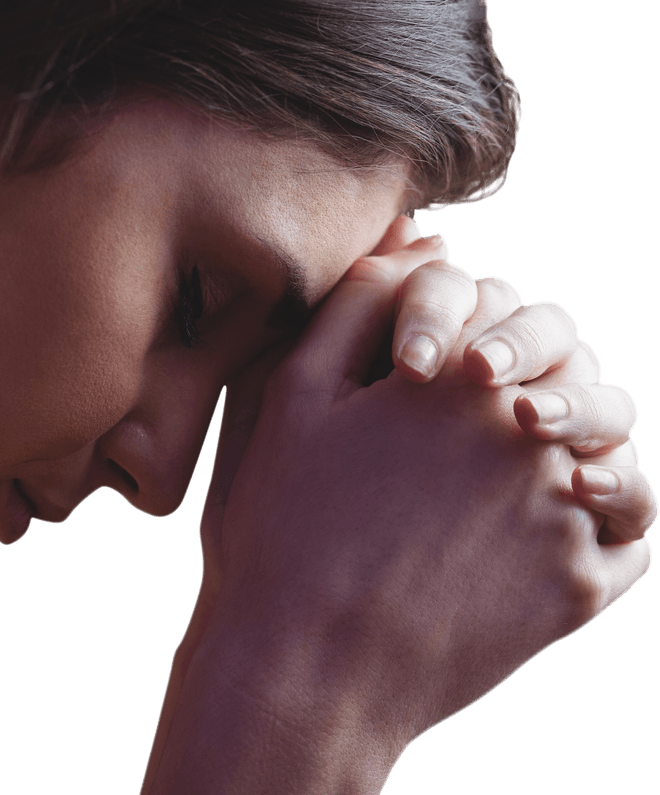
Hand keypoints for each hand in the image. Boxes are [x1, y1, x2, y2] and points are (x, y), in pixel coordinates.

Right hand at [142, 237, 652, 793]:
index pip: (505, 311)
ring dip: (583, 441)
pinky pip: (628, 532)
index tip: (432, 373)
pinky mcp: (578, 589)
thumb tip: (424, 241)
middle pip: (571, 369)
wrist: (305, 666)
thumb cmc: (283, 528)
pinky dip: (605, 517)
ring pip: (613, 443)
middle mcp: (529, 435)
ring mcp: (563, 514)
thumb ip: (357, 305)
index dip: (472, 332)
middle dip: (533, 380)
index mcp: (457, 378)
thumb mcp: (292, 398)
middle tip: (483, 419)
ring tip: (522, 468)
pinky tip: (551, 523)